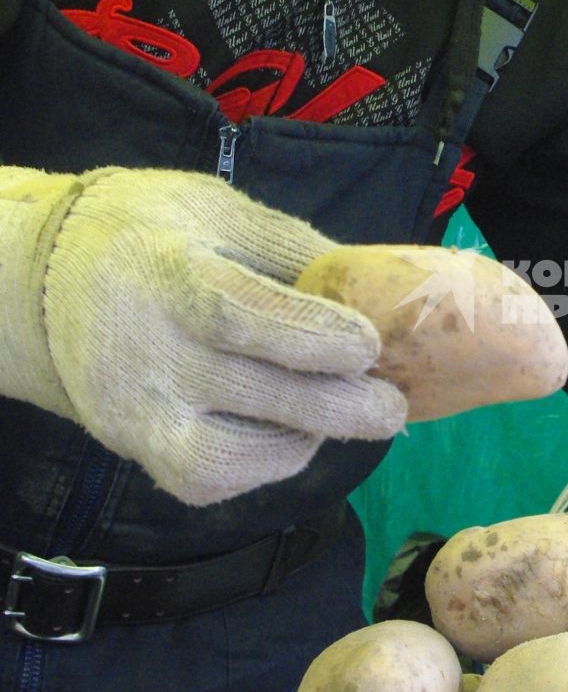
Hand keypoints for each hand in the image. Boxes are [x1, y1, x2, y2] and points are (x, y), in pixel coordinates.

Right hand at [0, 166, 405, 504]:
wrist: (52, 285)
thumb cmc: (152, 235)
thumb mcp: (218, 210)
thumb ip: (294, 250)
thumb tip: (379, 290)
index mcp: (166, 274)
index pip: (238, 317)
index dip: (311, 336)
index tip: (369, 346)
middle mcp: (146, 354)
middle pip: (249, 396)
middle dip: (337, 408)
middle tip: (392, 408)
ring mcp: (136, 414)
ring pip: (228, 459)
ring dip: (301, 442)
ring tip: (339, 414)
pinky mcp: (137, 451)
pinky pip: (209, 481)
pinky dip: (262, 466)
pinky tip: (289, 432)